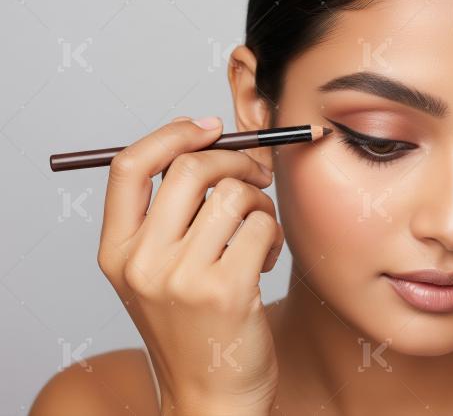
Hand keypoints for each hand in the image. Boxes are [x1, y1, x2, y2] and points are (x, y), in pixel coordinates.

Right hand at [96, 116, 281, 414]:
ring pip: (235, 195)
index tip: (208, 128)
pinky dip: (272, 233)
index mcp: (117, 251)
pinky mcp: (226, 289)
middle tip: (256, 174)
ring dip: (260, 203)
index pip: (129, 166)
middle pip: (189, 169)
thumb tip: (215, 145)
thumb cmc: (194, 328)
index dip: (171, 135)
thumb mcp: (161, 273)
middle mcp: (141, 262)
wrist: (211, 396)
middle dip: (234, 160)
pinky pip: (262, 224)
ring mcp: (180, 277)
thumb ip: (174, 216)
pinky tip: (264, 259)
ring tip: (259, 233)